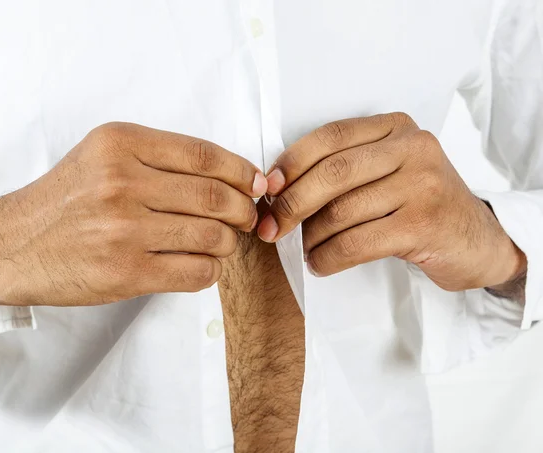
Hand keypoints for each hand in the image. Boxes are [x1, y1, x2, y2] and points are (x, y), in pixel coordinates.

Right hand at [0, 122, 266, 307]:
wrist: (13, 245)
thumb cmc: (65, 200)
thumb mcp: (104, 156)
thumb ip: (161, 159)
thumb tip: (234, 175)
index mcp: (121, 144)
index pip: (205, 156)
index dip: (243, 172)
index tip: (257, 184)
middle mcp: (122, 183)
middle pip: (217, 198)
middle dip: (245, 211)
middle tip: (246, 218)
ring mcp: (124, 230)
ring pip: (213, 237)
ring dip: (228, 243)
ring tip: (220, 242)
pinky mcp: (126, 272)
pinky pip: (197, 273)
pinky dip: (210, 270)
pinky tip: (200, 264)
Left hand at [257, 113, 525, 291]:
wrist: (480, 241)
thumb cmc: (421, 206)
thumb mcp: (388, 173)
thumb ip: (344, 171)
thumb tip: (278, 190)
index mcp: (396, 127)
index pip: (330, 137)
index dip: (291, 163)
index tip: (268, 189)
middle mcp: (413, 148)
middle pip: (332, 174)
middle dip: (291, 204)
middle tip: (271, 228)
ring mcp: (423, 185)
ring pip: (341, 211)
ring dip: (311, 237)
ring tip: (306, 249)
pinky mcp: (424, 224)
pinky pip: (356, 243)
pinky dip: (329, 257)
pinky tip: (321, 264)